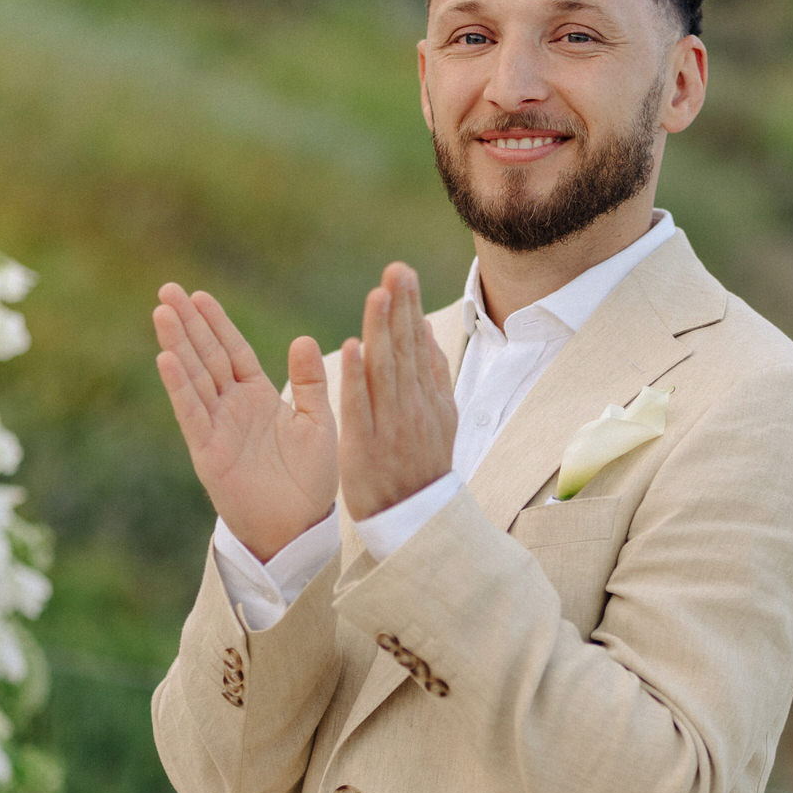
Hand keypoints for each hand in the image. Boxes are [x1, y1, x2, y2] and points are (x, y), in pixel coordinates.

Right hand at [153, 284, 337, 561]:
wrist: (299, 526)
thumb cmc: (310, 479)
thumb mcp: (318, 423)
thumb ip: (309, 383)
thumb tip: (304, 339)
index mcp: (258, 395)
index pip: (233, 350)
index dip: (216, 323)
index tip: (199, 295)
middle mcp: (233, 406)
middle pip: (206, 356)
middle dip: (187, 323)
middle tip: (167, 289)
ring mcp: (217, 427)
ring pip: (194, 377)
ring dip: (177, 345)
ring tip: (161, 312)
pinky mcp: (208, 451)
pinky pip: (192, 412)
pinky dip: (179, 386)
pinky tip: (166, 359)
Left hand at [338, 262, 456, 521]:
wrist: (416, 522)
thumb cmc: (422, 469)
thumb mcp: (441, 420)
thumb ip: (433, 376)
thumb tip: (423, 331)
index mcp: (430, 400)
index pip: (417, 346)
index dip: (410, 308)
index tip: (402, 273)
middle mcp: (414, 408)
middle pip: (405, 351)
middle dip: (401, 308)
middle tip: (396, 270)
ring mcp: (392, 427)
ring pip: (385, 371)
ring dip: (382, 331)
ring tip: (378, 294)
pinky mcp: (366, 446)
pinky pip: (361, 407)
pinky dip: (356, 377)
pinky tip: (351, 347)